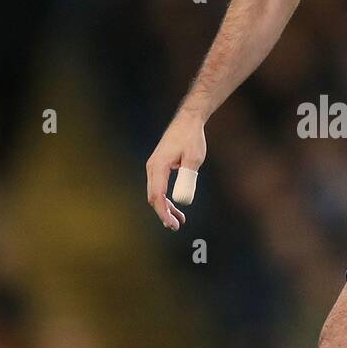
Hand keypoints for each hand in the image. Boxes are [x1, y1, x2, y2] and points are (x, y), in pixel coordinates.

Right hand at [146, 112, 206, 230]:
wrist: (188, 121)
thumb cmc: (192, 138)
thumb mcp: (194, 159)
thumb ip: (187, 178)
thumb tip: (182, 200)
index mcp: (159, 166)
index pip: (157, 195)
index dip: (163, 212)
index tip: (172, 224)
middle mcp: (152, 167)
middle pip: (153, 197)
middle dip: (163, 213)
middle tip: (176, 226)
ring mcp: (154, 167)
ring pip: (156, 193)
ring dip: (166, 208)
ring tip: (179, 221)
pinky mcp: (159, 167)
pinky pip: (159, 187)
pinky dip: (166, 199)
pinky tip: (177, 208)